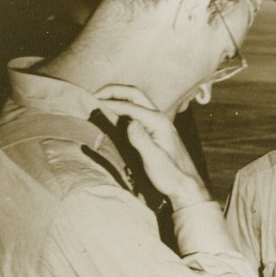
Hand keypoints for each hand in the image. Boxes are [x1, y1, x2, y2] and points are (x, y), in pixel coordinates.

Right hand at [93, 85, 210, 209]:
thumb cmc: (171, 176)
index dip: (108, 103)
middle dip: (113, 91)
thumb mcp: (154, 160)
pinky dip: (123, 107)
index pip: (129, 105)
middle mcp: (159, 117)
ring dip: (118, 97)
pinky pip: (137, 111)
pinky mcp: (156, 130)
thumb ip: (142, 140)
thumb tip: (130, 121)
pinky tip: (113, 115)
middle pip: (134, 94)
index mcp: (158, 121)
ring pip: (136, 101)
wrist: (186, 185)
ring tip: (99, 101)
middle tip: (92, 95)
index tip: (89, 104)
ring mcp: (159, 123)